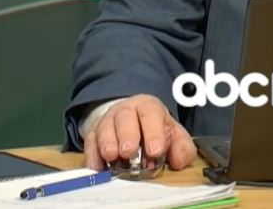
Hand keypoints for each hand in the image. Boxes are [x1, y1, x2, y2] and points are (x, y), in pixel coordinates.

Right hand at [82, 94, 196, 171]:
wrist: (132, 124)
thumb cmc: (155, 131)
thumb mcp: (174, 136)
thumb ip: (182, 147)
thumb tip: (179, 161)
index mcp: (148, 108)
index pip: (151, 113)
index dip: (153, 132)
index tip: (155, 151)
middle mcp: (126, 111)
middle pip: (124, 117)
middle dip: (127, 134)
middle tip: (129, 152)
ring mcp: (107, 122)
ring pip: (104, 128)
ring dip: (107, 143)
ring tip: (112, 156)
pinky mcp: (93, 136)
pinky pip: (90, 142)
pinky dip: (92, 155)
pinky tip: (97, 166)